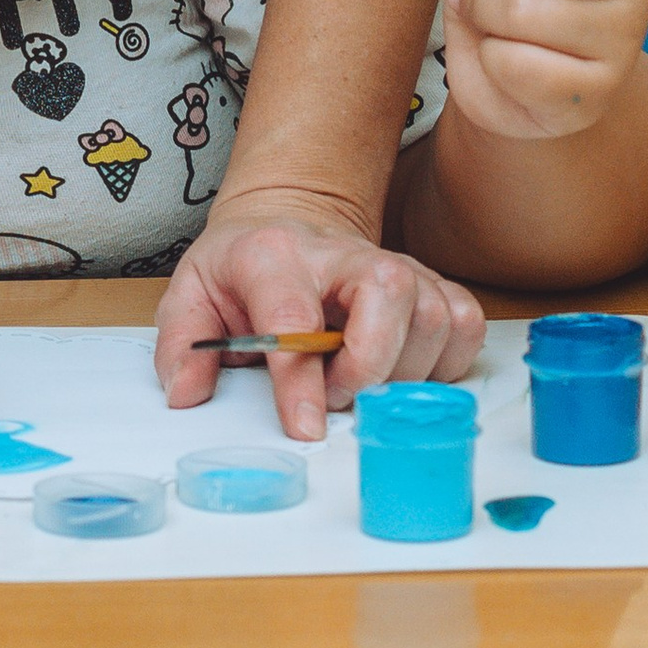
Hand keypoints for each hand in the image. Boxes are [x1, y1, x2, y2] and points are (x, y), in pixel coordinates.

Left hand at [152, 188, 485, 438]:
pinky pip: (464, 325)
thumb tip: (187, 393)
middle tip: (335, 396)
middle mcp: (342, 253)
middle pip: (390, 295)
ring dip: (404, 373)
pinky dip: (444, 363)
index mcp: (273, 254)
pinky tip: (402, 372)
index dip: (301, 377)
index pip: (294, 313)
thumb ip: (182, 345)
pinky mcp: (429, 284)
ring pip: (434, 314)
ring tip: (360, 385)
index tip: (305, 426)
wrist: (287, 220)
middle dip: (369, 367)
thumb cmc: (243, 268)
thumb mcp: (191, 295)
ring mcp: (394, 265)